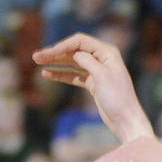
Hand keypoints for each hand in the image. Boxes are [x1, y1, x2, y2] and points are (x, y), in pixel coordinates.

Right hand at [33, 34, 151, 142]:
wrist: (126, 120)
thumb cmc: (118, 98)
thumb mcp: (102, 77)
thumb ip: (88, 62)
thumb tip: (74, 53)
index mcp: (107, 53)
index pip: (80, 41)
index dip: (63, 45)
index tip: (48, 53)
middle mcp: (102, 58)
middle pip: (74, 51)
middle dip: (55, 53)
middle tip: (36, 57)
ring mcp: (96, 71)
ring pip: (72, 62)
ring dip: (55, 62)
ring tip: (38, 62)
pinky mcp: (92, 83)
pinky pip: (73, 75)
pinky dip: (61, 74)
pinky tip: (47, 74)